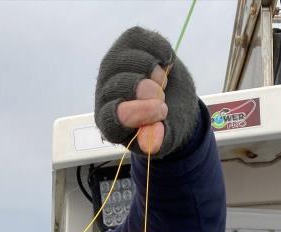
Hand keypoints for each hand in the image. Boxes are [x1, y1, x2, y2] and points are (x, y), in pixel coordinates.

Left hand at [95, 26, 198, 157]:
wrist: (175, 101)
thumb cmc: (166, 124)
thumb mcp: (167, 138)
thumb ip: (159, 140)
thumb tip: (153, 143)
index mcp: (109, 123)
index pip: (112, 116)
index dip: (136, 112)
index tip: (161, 112)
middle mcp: (105, 93)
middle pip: (119, 85)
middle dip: (146, 90)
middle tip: (162, 98)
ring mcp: (113, 66)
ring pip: (127, 59)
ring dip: (152, 69)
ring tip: (163, 82)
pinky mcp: (126, 44)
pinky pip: (139, 38)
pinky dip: (158, 48)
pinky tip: (166, 62)